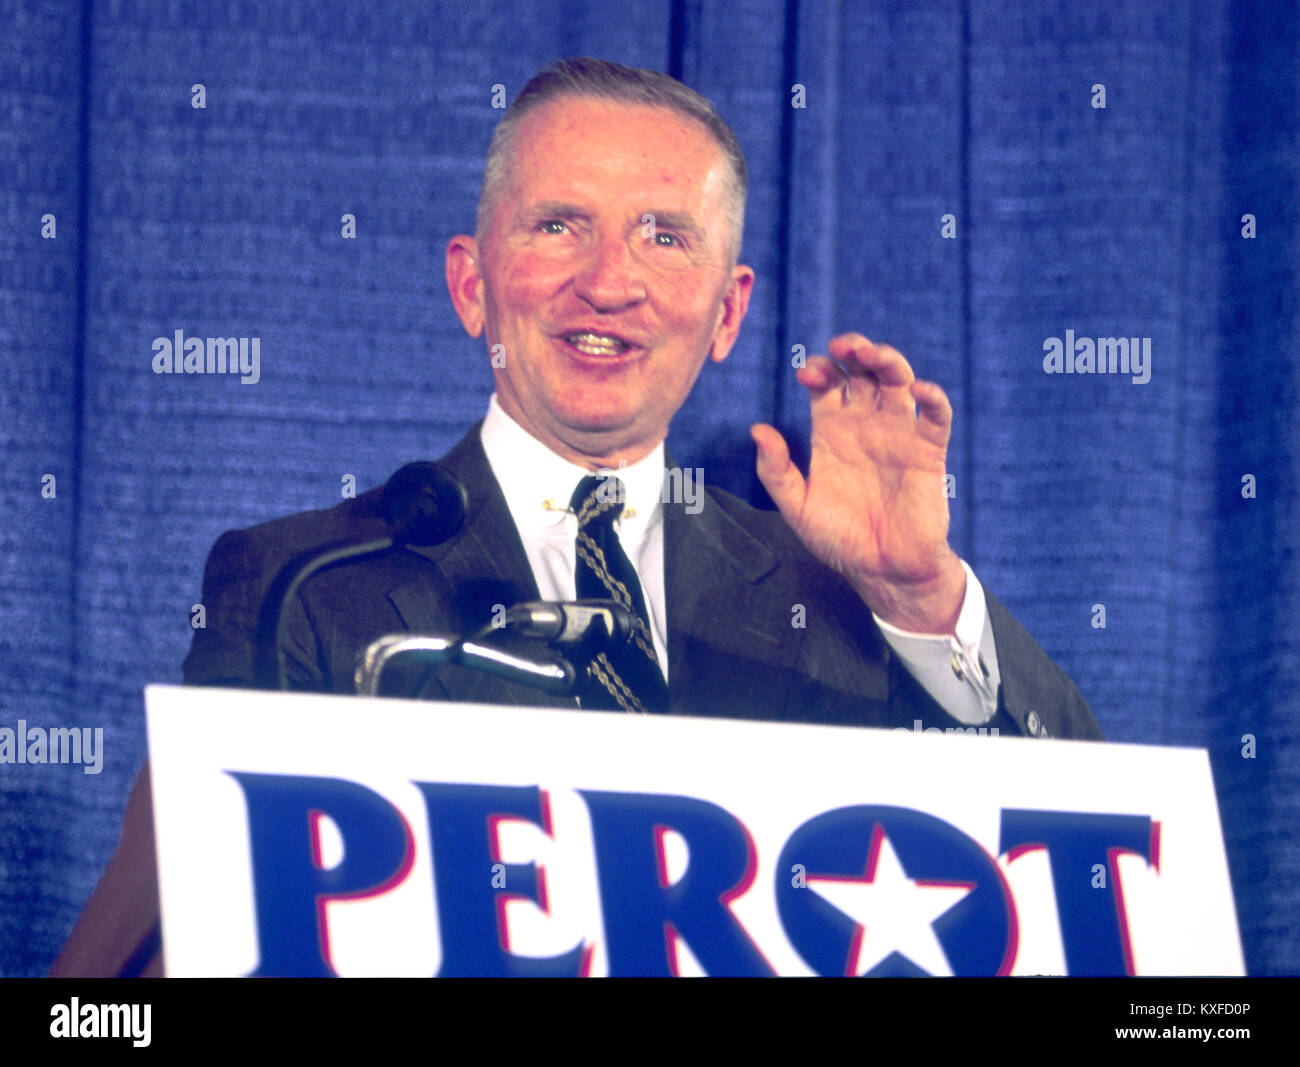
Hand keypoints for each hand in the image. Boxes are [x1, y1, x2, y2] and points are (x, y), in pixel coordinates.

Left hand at [751, 333, 966, 633]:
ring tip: (874, 354)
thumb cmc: (839, 540)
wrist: (882, 572)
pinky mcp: (928, 451)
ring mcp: (898, 434)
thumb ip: (775, 471)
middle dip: (853, 351)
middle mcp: (865, 425)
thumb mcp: (797, 507)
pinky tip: (920, 390)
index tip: (807, 375)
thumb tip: (757, 429)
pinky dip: (933, 398)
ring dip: (889, 361)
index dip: (819, 371)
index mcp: (832, 431)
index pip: (827, 384)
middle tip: (842, 346)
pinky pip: (936, 416)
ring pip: (898, 382)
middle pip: (862, 372)